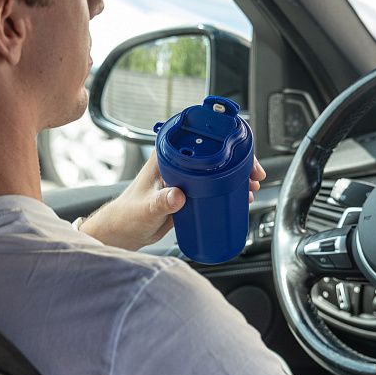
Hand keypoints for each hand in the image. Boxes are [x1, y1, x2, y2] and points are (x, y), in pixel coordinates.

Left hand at [79, 151, 266, 250]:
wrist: (122, 233)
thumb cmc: (126, 216)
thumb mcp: (146, 208)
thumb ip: (161, 202)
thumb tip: (178, 196)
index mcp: (166, 157)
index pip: (200, 141)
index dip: (225, 145)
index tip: (241, 156)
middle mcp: (177, 165)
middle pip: (214, 156)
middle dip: (238, 163)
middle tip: (253, 176)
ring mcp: (183, 180)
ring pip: (216, 173)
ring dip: (235, 179)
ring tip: (250, 190)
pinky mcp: (187, 196)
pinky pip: (212, 190)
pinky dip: (227, 192)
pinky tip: (237, 199)